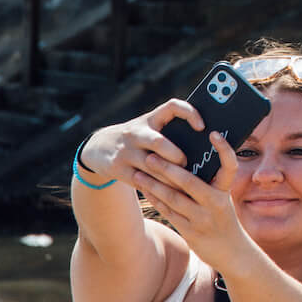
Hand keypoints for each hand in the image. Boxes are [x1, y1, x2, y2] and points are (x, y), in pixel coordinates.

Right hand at [79, 100, 199, 192]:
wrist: (100, 147)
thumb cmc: (137, 138)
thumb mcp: (148, 127)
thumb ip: (168, 132)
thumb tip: (201, 146)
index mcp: (149, 119)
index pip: (171, 106)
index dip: (189, 113)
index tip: (202, 126)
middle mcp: (136, 133)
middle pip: (159, 143)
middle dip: (176, 155)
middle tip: (186, 164)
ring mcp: (126, 152)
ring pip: (152, 167)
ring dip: (170, 178)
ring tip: (185, 185)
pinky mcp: (119, 169)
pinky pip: (142, 182)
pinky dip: (157, 188)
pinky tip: (169, 194)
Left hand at [133, 130, 247, 277]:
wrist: (233, 253)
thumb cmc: (224, 219)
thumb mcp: (223, 200)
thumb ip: (208, 184)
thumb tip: (184, 161)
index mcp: (225, 191)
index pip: (229, 166)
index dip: (224, 150)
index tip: (214, 134)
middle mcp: (215, 204)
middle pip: (189, 182)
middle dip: (168, 168)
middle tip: (151, 155)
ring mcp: (202, 219)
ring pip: (173, 198)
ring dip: (154, 184)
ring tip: (140, 172)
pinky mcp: (190, 232)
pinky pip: (169, 212)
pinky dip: (156, 199)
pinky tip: (145, 189)